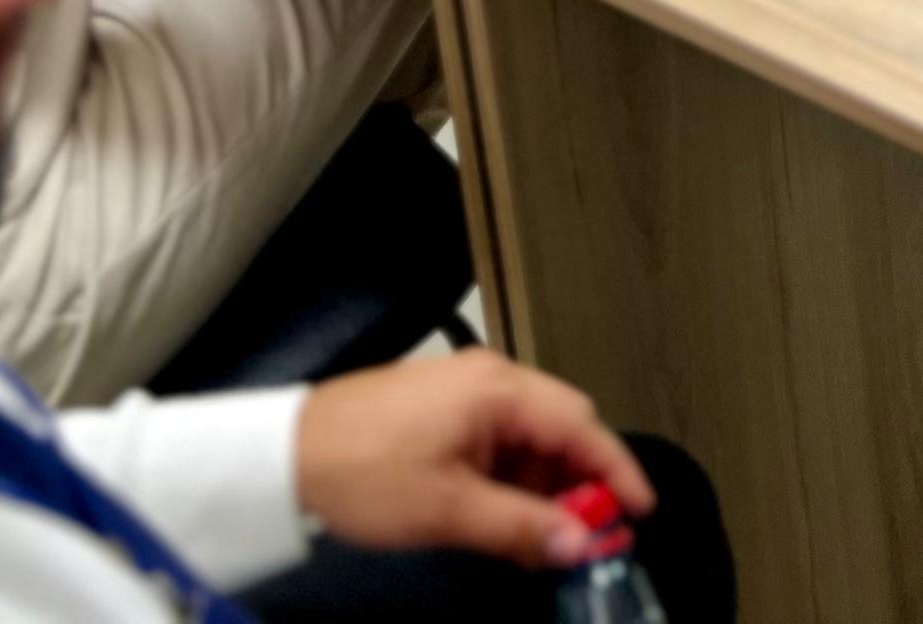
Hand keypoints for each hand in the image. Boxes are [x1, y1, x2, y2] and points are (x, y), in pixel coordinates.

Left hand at [294, 353, 653, 565]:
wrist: (283, 456)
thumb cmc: (361, 471)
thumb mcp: (448, 510)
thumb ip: (522, 527)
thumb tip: (580, 543)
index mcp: (498, 389)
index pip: (582, 426)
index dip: (616, 471)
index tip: (639, 512)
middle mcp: (489, 378)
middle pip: (561, 427)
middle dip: (581, 482)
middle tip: (588, 534)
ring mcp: (464, 390)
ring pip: (530, 437)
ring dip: (543, 484)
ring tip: (540, 534)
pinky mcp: (442, 408)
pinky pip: (499, 440)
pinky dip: (512, 477)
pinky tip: (504, 513)